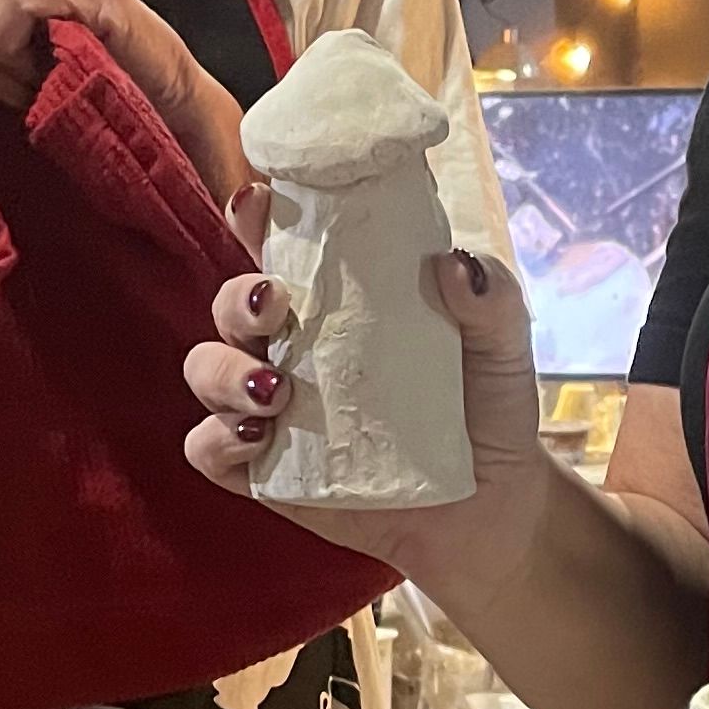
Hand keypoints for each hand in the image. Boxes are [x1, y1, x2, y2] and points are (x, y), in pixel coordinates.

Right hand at [183, 200, 549, 576]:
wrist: (491, 504)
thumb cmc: (486, 407)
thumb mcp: (503, 344)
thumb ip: (490, 298)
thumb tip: (451, 264)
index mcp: (337, 301)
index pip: (280, 246)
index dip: (255, 218)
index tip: (256, 204)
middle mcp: (292, 345)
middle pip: (231, 304)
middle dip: (235, 297)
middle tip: (274, 303)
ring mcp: (271, 407)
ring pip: (206, 370)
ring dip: (224, 370)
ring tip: (276, 389)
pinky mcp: (264, 471)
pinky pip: (208, 449)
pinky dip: (217, 440)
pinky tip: (256, 437)